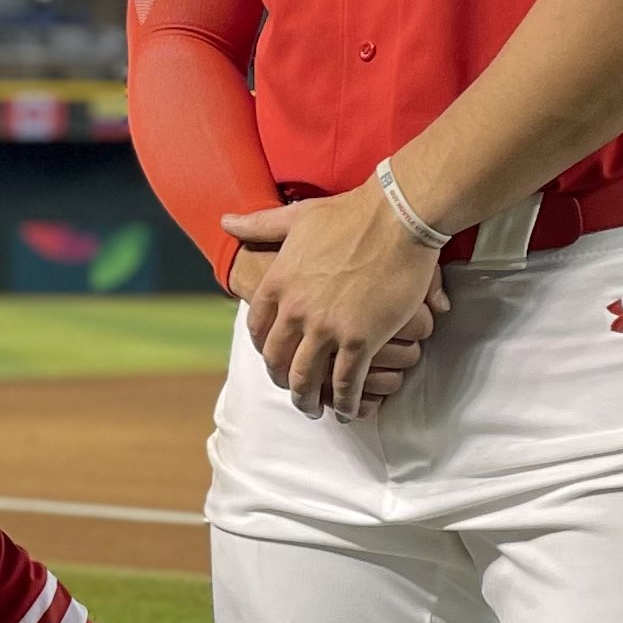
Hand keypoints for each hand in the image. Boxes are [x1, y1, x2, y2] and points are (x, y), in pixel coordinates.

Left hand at [226, 188, 448, 419]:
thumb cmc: (350, 213)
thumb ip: (259, 225)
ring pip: (307, 379)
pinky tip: (345, 410)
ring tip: (314, 410)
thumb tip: (225, 222)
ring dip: (308, 400)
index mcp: (278, 283)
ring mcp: (326, 328)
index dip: (263, 347)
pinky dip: (344, 402)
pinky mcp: (360, 340)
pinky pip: (345, 382)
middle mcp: (296, 310)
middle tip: (293, 390)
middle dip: (282, 380)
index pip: (257, 327)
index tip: (272, 356)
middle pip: (277, 359)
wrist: (397, 216)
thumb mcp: (296, 217)